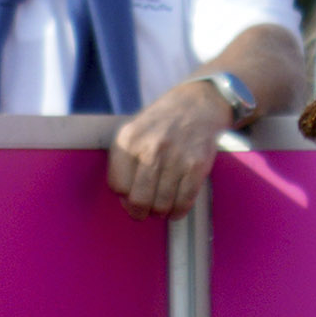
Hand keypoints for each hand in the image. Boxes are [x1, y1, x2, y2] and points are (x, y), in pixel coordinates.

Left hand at [107, 81, 232, 219]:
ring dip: (160, 212)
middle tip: (144, 211)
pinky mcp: (197, 165)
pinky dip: (179, 210)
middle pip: (139, 199)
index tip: (130, 196)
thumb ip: (124, 163)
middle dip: (140, 211)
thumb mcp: (133, 131)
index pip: (117, 185)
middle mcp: (151, 147)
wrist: (198, 104)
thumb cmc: (161, 123)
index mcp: (129, 139)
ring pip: (162, 204)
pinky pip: (185, 200)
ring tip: (161, 207)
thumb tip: (127, 202)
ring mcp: (176, 156)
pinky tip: (176, 208)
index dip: (123, 196)